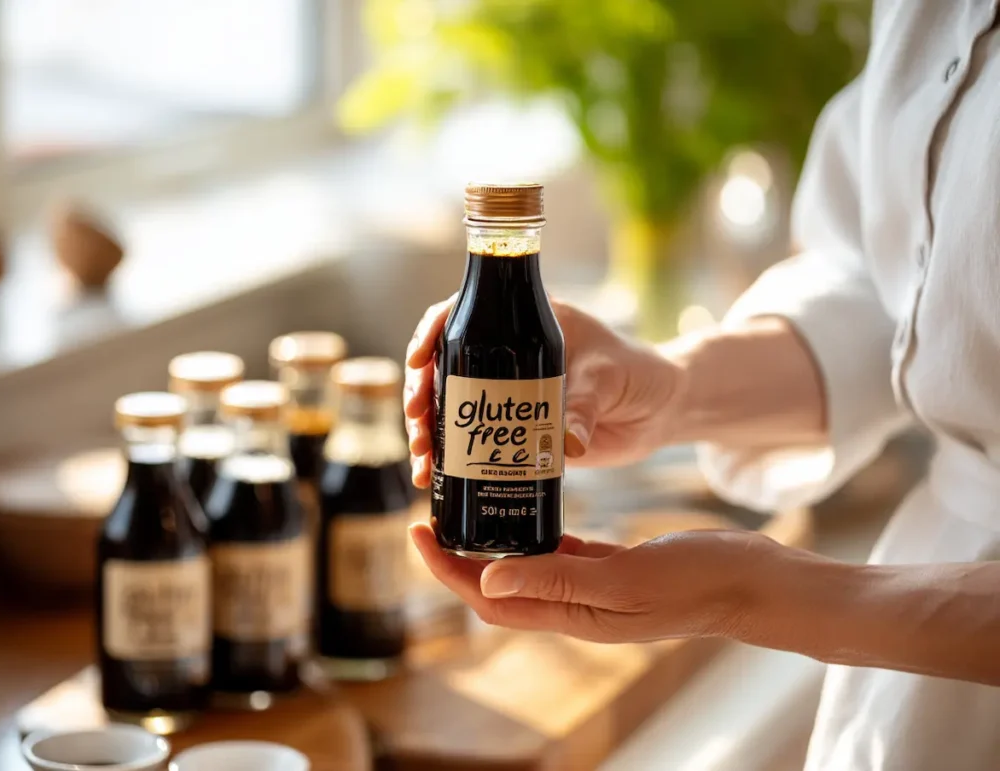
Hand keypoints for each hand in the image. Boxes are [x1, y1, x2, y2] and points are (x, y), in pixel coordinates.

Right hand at [403, 296, 685, 486]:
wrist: (658, 411)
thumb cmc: (638, 374)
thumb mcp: (609, 380)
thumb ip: (585, 406)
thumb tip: (565, 445)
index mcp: (526, 320)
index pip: (465, 313)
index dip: (432, 334)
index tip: (419, 362)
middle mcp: (507, 352)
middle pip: (445, 365)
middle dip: (421, 396)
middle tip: (419, 425)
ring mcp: (505, 391)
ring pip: (450, 405)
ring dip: (429, 433)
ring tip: (423, 463)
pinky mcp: (512, 428)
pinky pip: (471, 438)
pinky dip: (450, 458)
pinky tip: (434, 479)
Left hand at [409, 523, 772, 642]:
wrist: (751, 581)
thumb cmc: (698, 583)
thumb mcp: (624, 580)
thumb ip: (558, 580)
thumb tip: (487, 578)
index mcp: (574, 614)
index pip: (491, 599)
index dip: (449, 571)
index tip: (420, 533)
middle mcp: (576, 605)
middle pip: (499, 586)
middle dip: (458, 557)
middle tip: (433, 515)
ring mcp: (594, 587)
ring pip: (526, 568)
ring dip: (492, 544)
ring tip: (468, 508)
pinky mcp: (612, 566)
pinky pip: (559, 553)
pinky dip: (535, 534)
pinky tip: (527, 507)